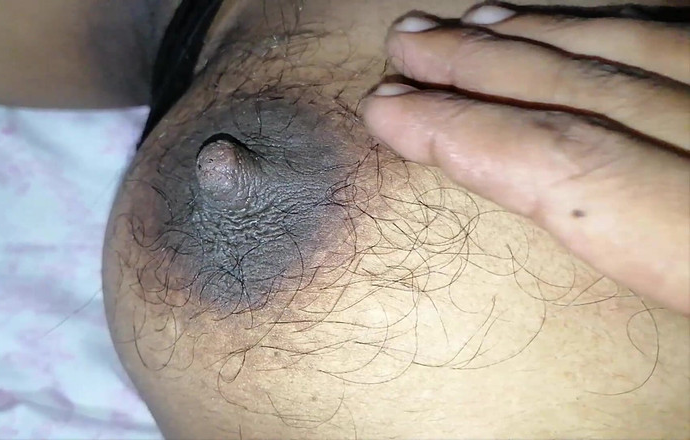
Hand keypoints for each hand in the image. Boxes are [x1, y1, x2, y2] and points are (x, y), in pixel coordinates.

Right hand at [362, 3, 689, 313]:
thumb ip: (624, 290)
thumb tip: (504, 330)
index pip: (570, 167)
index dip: (467, 132)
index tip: (388, 113)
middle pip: (592, 93)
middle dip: (486, 64)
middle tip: (407, 45)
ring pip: (643, 50)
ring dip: (545, 35)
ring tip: (475, 23)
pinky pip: (688, 40)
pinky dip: (628, 28)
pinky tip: (584, 27)